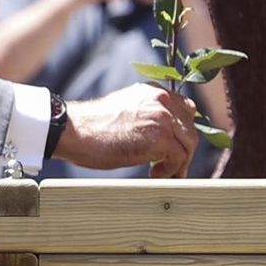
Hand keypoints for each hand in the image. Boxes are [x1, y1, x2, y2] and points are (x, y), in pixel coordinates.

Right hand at [54, 83, 198, 176]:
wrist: (76, 130)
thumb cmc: (94, 125)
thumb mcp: (127, 109)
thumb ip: (148, 113)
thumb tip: (163, 133)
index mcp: (153, 92)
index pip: (185, 110)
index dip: (182, 131)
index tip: (175, 146)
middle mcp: (162, 101)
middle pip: (190, 130)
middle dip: (183, 150)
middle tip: (170, 165)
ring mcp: (163, 119)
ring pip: (188, 145)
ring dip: (178, 163)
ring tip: (161, 171)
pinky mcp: (160, 139)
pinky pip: (179, 159)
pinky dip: (169, 171)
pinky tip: (153, 173)